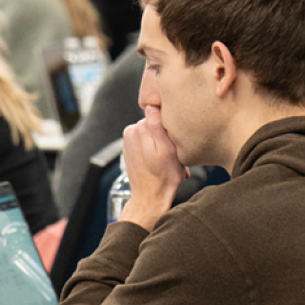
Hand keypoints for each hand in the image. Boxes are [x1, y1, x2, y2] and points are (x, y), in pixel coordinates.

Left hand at [120, 105, 186, 230]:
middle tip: (174, 154)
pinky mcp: (131, 151)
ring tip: (168, 160)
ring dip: (163, 145)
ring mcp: (129, 142)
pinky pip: (148, 144)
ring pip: (153, 135)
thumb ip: (158, 125)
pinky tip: (160, 163)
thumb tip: (153, 107)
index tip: (175, 141)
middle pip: (156, 125)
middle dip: (167, 137)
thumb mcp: (168, 149)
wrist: (150, 198)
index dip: (172, 127)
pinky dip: (156, 152)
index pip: (160, 114)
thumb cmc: (163, 177)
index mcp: (139, 128)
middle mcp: (131, 132)